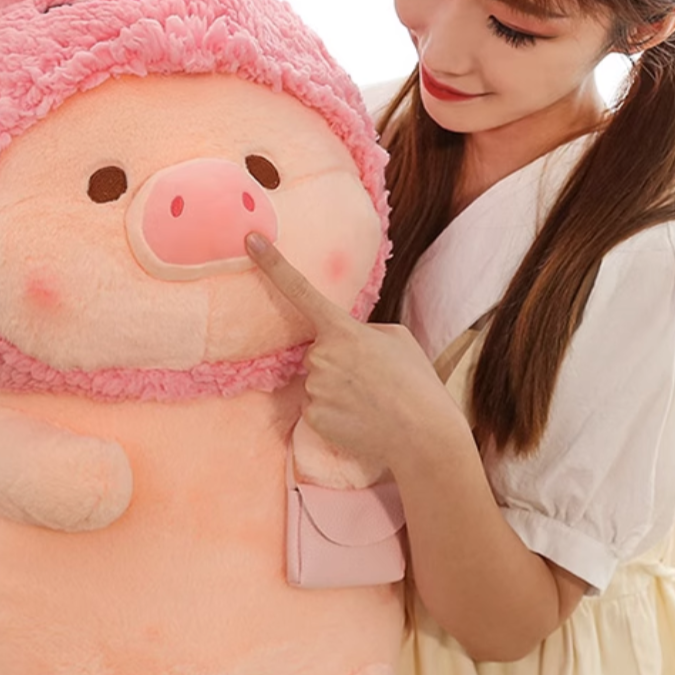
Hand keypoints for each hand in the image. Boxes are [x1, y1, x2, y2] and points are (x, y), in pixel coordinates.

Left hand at [245, 233, 467, 472]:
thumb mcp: (397, 339)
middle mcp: (321, 355)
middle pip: (315, 352)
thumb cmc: (417, 383)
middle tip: (372, 380)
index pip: (300, 290)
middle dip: (338, 362)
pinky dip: (334, 413)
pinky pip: (315, 407)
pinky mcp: (312, 417)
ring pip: (315, 381)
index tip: (249, 238)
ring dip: (336, 389)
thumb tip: (340, 343)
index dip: (271, 264)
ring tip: (371, 401)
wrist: (425, 436)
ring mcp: (315, 387)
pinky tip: (359, 419)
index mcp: (343, 329)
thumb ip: (362, 331)